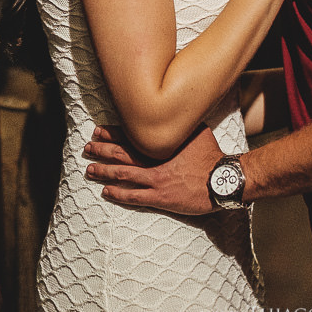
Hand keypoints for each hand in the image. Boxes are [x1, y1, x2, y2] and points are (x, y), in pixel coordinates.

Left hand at [83, 125, 223, 214]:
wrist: (223, 180)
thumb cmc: (211, 155)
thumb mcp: (197, 131)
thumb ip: (181, 125)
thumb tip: (176, 113)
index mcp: (160, 144)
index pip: (129, 136)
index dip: (111, 133)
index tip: (98, 130)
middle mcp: (154, 160)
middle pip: (121, 154)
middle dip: (102, 150)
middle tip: (88, 147)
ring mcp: (156, 180)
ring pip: (123, 174)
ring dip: (104, 171)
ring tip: (90, 169)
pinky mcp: (161, 197)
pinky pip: (134, 196)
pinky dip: (118, 194)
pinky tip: (106, 192)